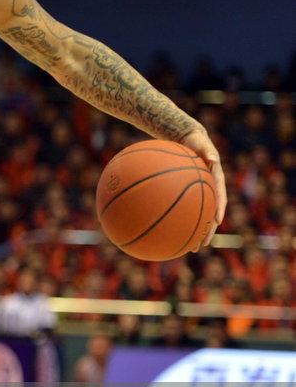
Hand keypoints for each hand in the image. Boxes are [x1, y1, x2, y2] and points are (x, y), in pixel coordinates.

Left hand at [182, 128, 225, 248]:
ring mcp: (198, 193)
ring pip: (196, 216)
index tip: (217, 222)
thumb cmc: (195, 141)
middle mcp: (208, 190)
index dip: (218, 210)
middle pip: (208, 214)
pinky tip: (167, 229)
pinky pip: (182, 208)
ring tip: (188, 247)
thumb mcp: (202, 143)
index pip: (219, 198)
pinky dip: (177, 219)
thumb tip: (214, 159)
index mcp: (215, 181)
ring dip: (193, 232)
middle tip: (201, 245)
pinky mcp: (187, 194)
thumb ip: (208, 151)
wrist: (188, 139)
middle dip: (206, 231)